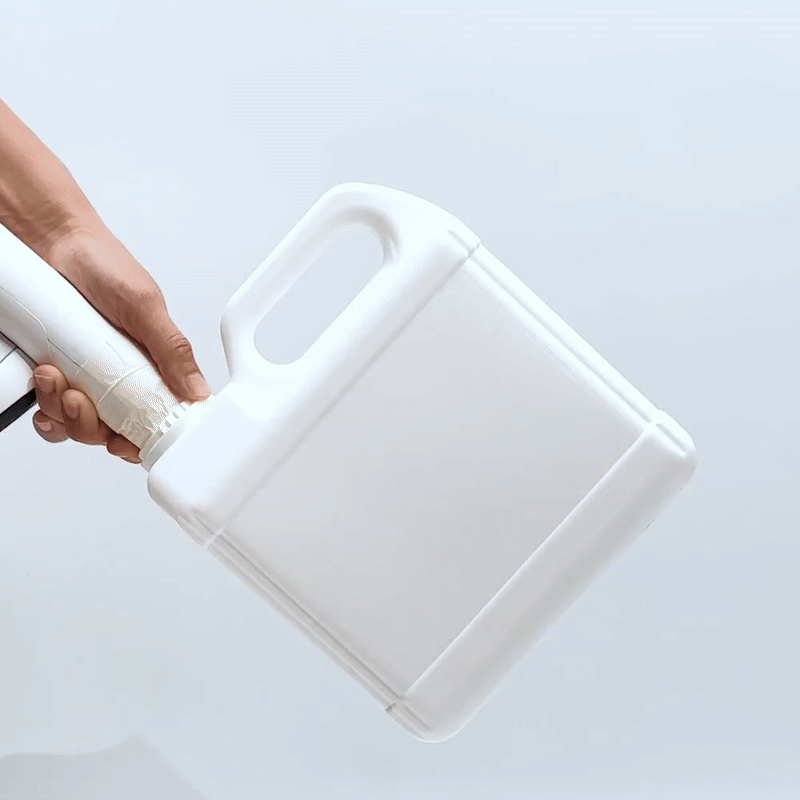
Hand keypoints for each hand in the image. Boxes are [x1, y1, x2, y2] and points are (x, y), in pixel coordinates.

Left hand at [31, 224, 210, 463]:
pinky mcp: (56, 371)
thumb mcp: (146, 307)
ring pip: (75, 423)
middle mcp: (120, 378)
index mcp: (151, 368)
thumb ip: (173, 349)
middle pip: (109, 430)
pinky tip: (43, 384)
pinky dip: (43, 405)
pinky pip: (48, 408)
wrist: (54, 243)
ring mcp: (85, 376)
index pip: (153, 419)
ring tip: (54, 375)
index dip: (138, 439)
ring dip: (60, 409)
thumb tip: (198, 389)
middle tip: (79, 398)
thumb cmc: (105, 266)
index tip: (123, 442)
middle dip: (89, 423)